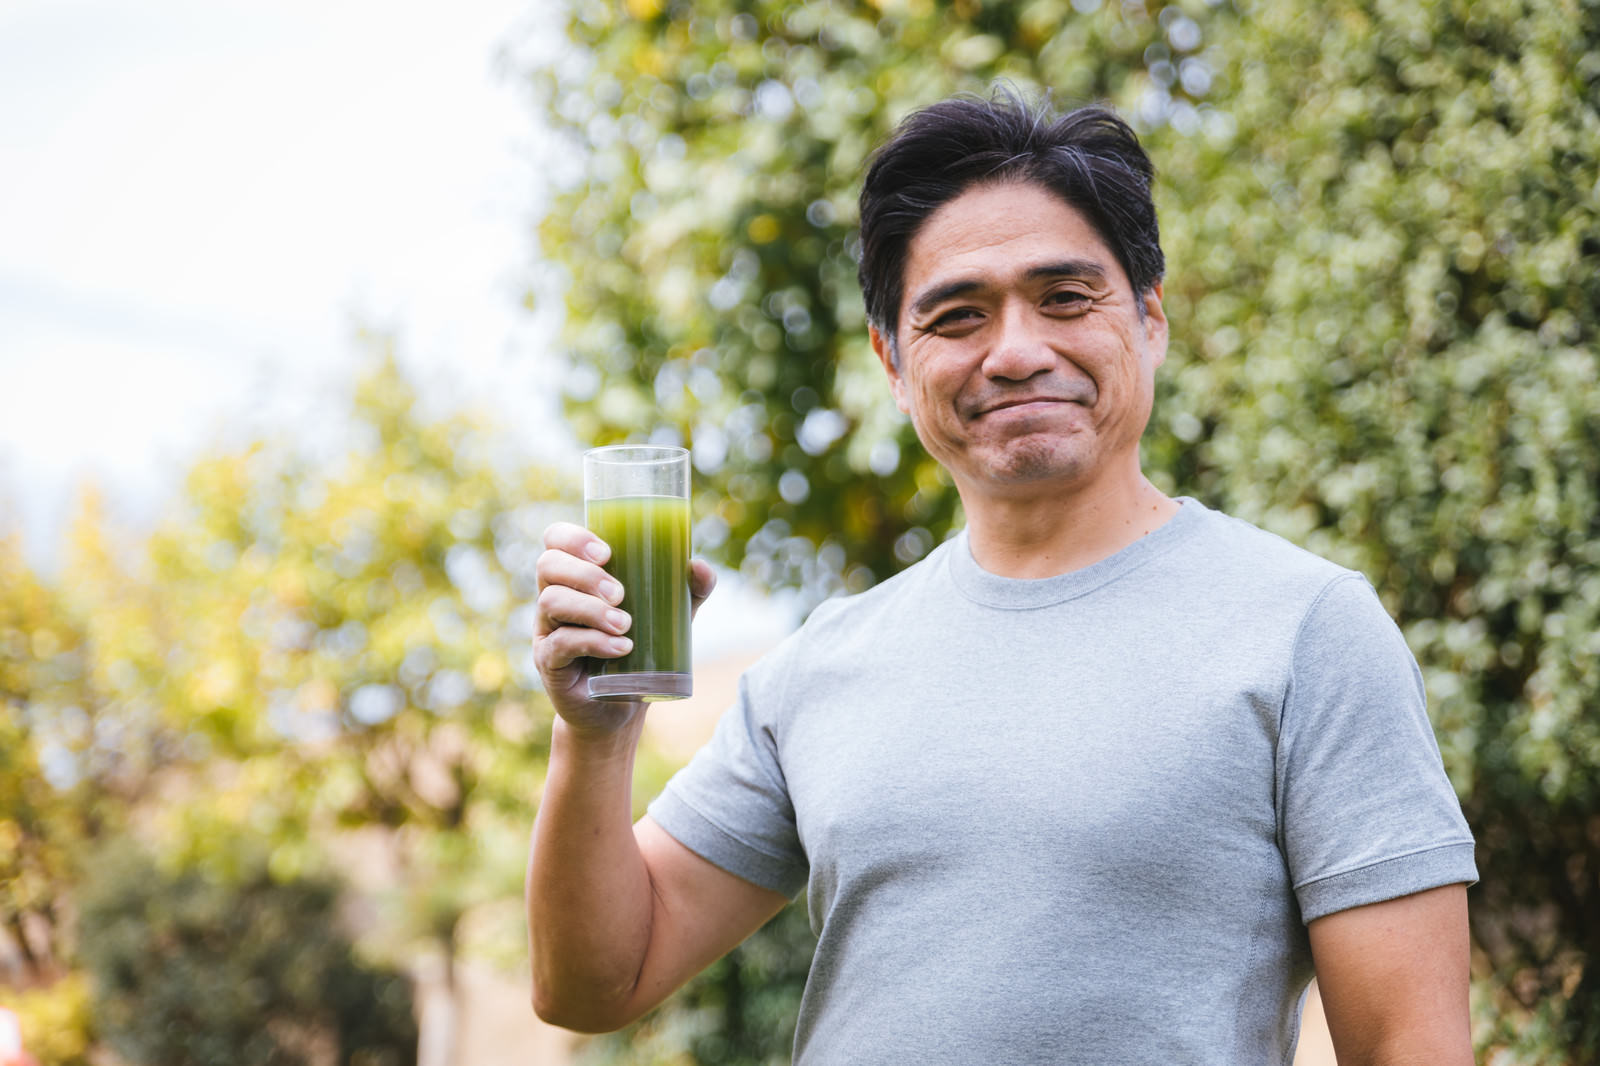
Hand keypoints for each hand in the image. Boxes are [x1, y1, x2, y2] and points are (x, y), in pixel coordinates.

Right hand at [533, 521, 715, 735]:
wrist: (620, 708)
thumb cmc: (638, 651)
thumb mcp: (666, 617)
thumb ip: (687, 591)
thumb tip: (701, 566)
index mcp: (575, 577)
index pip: (555, 539)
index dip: (573, 537)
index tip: (607, 552)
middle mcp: (554, 597)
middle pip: (548, 565)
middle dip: (585, 574)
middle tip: (620, 593)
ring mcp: (547, 630)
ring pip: (551, 601)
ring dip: (591, 609)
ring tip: (625, 624)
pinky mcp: (549, 662)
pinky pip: (560, 644)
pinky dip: (593, 642)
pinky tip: (621, 648)